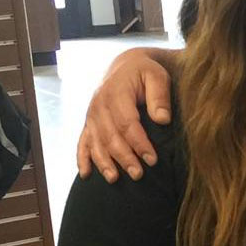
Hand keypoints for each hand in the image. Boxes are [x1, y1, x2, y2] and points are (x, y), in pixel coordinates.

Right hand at [77, 48, 173, 182]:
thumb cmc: (146, 73)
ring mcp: (91, 115)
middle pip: (110, 136)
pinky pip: (82, 142)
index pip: (127, 123)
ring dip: (103, 162)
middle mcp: (99, 105)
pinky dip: (82, 158)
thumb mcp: (157, 76)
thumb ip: (160, 96)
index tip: (152, 160)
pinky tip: (86, 175)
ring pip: (95, 142)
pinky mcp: (89, 123)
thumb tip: (163, 119)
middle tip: (138, 174)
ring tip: (114, 179)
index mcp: (116, 93)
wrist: (126, 66)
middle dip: (123, 157)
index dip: (139, 143)